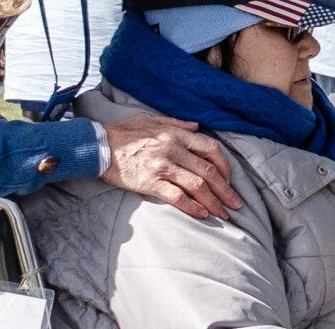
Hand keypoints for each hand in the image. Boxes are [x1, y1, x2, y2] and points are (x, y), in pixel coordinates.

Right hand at [102, 112, 242, 219]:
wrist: (98, 146)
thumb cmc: (124, 132)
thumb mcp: (152, 119)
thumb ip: (176, 123)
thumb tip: (196, 126)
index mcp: (176, 135)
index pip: (211, 149)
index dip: (225, 166)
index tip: (230, 179)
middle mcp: (173, 150)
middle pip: (208, 171)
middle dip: (226, 190)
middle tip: (236, 204)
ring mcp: (162, 166)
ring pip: (197, 185)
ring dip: (213, 201)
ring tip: (223, 214)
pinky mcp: (150, 182)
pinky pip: (176, 196)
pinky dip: (192, 207)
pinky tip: (202, 215)